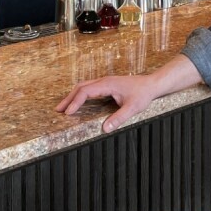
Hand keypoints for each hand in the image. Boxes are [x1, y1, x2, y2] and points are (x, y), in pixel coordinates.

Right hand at [58, 54, 202, 132]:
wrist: (152, 84)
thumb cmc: (143, 94)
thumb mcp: (132, 108)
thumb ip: (119, 118)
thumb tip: (105, 129)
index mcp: (107, 84)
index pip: (85, 91)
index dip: (75, 102)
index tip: (68, 113)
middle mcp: (104, 81)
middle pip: (81, 87)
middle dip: (69, 98)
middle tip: (58, 110)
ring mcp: (105, 82)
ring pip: (84, 86)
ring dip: (73, 96)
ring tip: (64, 107)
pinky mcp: (107, 85)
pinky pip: (89, 88)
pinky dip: (80, 95)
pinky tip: (78, 103)